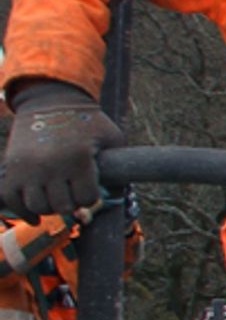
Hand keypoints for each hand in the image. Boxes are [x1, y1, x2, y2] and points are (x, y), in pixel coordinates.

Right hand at [1, 82, 124, 219]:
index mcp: (78, 159)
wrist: (50, 100)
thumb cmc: (87, 121)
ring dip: (50, 207)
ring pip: (39, 206)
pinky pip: (12, 199)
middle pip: (63, 206)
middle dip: (72, 203)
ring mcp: (28, 168)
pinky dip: (23, 212)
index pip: (87, 199)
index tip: (89, 187)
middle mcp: (51, 165)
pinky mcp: (11, 167)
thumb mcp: (112, 139)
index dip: (90, 196)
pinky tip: (35, 219)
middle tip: (72, 194)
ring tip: (56, 199)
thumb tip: (119, 198)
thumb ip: (120, 166)